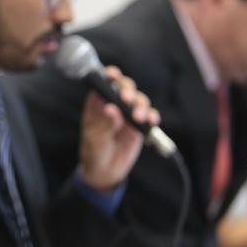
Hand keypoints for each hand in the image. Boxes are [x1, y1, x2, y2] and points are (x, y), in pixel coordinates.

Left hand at [78, 66, 159, 190]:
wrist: (105, 171)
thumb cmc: (94, 151)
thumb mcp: (95, 140)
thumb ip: (104, 125)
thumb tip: (112, 109)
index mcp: (97, 102)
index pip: (104, 82)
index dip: (110, 75)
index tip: (113, 75)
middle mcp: (114, 103)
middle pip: (125, 87)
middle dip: (128, 90)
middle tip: (127, 100)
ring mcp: (129, 113)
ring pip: (140, 100)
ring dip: (141, 106)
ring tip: (138, 118)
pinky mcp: (140, 125)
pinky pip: (149, 117)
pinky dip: (152, 117)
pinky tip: (151, 121)